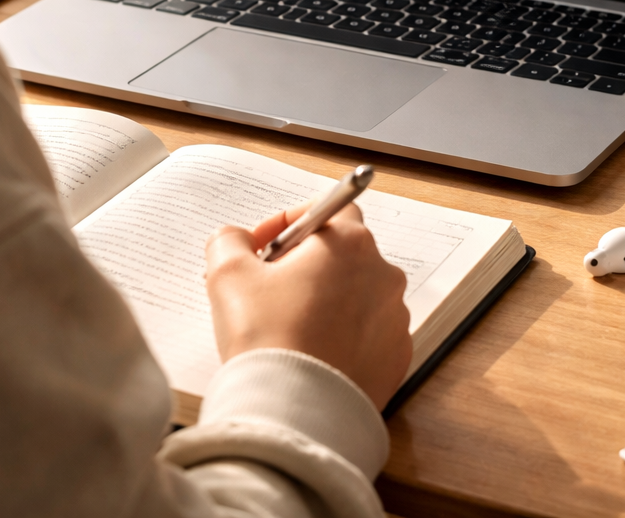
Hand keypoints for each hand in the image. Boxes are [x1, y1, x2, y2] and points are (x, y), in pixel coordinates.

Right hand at [205, 201, 411, 410]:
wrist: (293, 415)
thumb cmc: (266, 339)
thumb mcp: (228, 273)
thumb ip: (229, 240)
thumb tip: (237, 239)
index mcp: (351, 244)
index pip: (329, 208)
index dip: (289, 222)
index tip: (261, 247)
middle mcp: (383, 274)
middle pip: (342, 253)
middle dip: (305, 263)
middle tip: (268, 288)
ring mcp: (395, 318)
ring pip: (356, 294)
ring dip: (325, 300)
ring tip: (287, 326)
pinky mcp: (396, 358)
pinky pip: (367, 334)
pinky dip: (343, 336)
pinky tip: (311, 352)